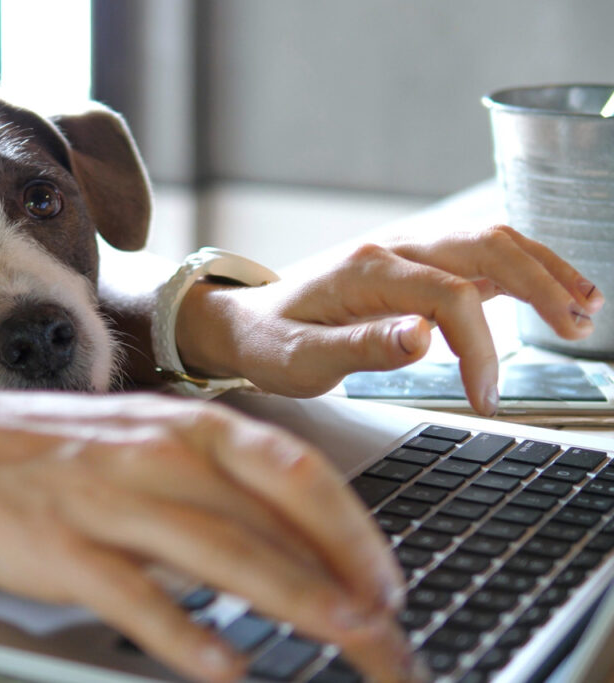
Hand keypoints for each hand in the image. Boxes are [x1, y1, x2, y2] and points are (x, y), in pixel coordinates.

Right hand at [0, 389, 421, 681]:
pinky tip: (224, 668)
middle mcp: (159, 455)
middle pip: (272, 518)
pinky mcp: (62, 546)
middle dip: (343, 579)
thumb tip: (298, 542)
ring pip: (219, 550)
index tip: (388, 582)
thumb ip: (218, 487)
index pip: (295, 472)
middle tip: (388, 635)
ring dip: (291, 597)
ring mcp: (109, 498)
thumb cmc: (60, 449)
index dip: (354, 529)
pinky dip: (184, 632)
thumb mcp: (148, 444)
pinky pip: (134, 593)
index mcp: (187, 427)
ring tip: (342, 637)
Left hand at [182, 225, 603, 415]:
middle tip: (577, 328)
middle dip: (539, 285)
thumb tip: (423, 338)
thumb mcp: (300, 360)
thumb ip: (360, 348)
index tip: (484, 397)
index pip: (450, 296)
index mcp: (367, 272)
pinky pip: (475, 256)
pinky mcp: (412, 268)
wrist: (245, 322)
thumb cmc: (270, 343)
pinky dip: (519, 270)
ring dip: (541, 268)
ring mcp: (405, 253)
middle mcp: (393, 251)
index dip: (479, 347)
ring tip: (585, 306)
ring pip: (489, 242)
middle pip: (484, 248)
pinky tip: (551, 293)